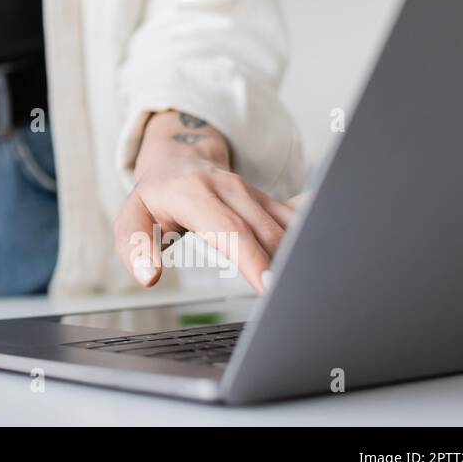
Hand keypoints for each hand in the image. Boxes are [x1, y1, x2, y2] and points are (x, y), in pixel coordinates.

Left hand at [113, 110, 302, 292]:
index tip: (268, 287)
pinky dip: (314, 235)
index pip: (228, 229)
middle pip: (264, 232)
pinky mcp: (269, 201)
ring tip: (312, 287)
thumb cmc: (155, 196)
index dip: (251, 258)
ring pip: (286, 226)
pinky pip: (297, 217)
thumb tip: (148, 275)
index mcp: (194, 193)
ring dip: (300, 256)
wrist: (178, 159)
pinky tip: (331, 251)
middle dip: (281, 267)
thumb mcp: (131, 217)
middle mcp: (229, 189)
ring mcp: (253, 193)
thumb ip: (133, 246)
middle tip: (292, 302)